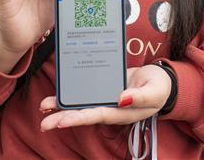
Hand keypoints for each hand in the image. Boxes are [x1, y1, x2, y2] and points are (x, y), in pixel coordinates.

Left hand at [38, 65, 171, 130]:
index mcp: (121, 112)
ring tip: (43, 106)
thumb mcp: (154, 91)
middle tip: (43, 122)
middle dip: (63, 118)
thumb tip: (121, 99)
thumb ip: (140, 97)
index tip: (61, 121)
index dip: (79, 118)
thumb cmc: (159, 88)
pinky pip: (85, 91)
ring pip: (80, 104)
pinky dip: (72, 91)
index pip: (97, 116)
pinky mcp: (103, 88)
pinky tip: (58, 90)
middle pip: (83, 114)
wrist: (160, 80)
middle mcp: (110, 108)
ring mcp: (105, 98)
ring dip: (62, 106)